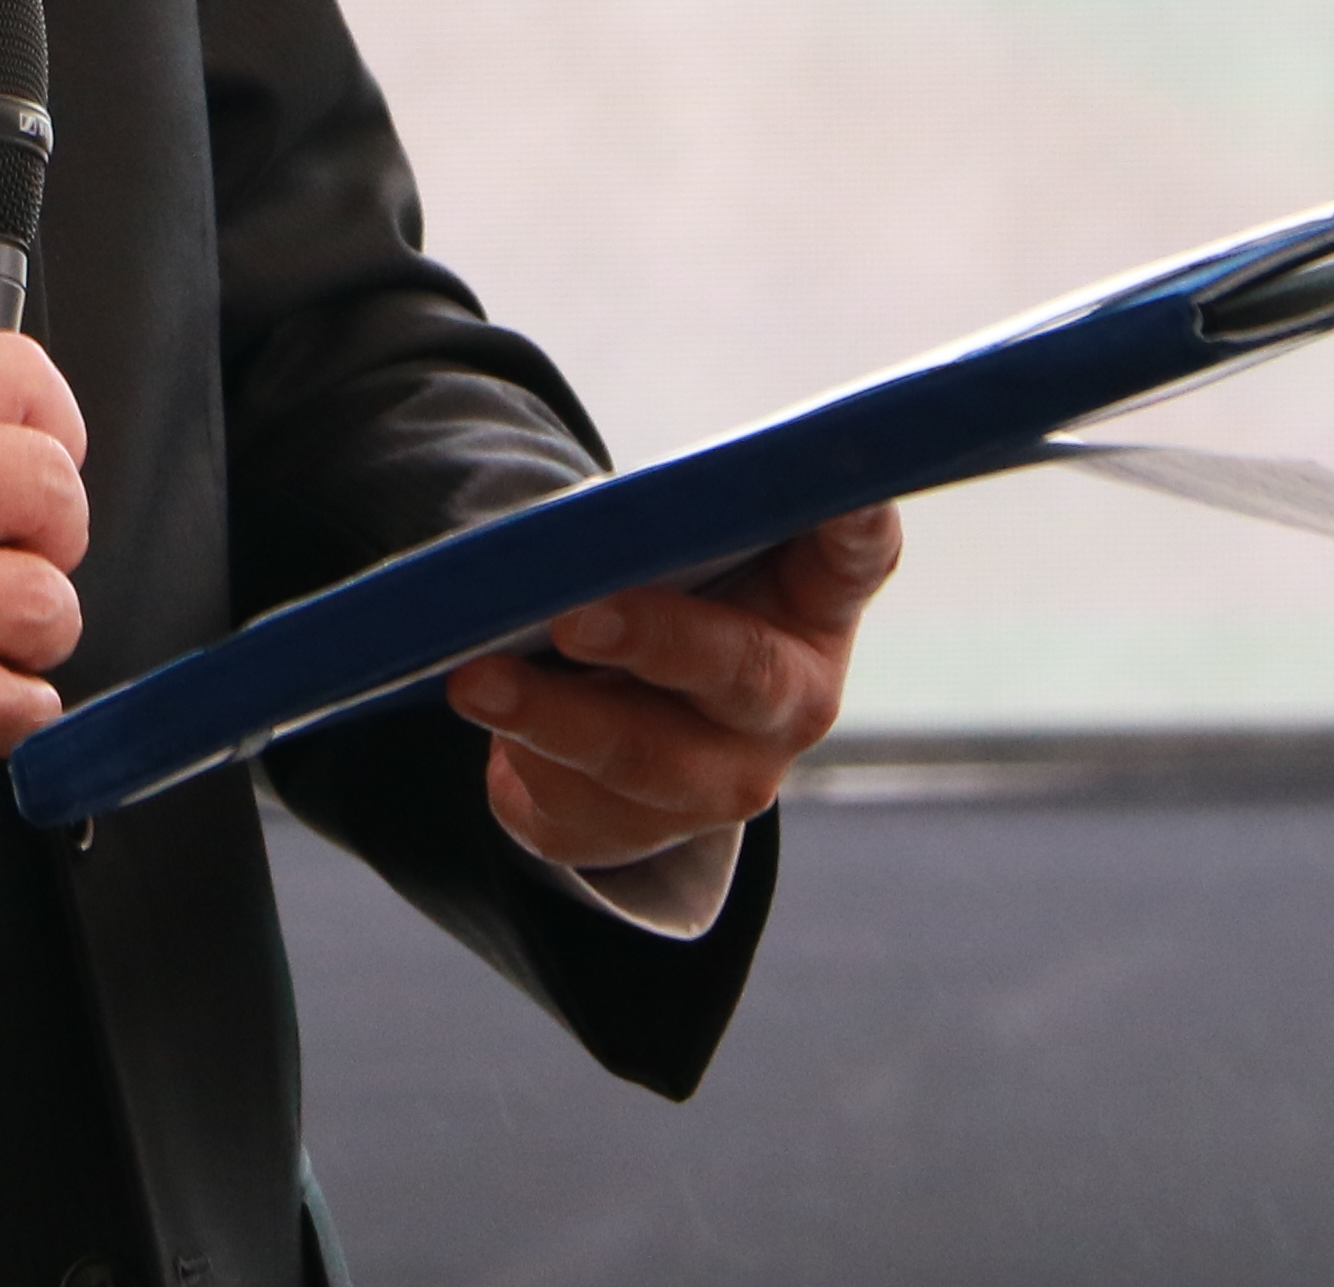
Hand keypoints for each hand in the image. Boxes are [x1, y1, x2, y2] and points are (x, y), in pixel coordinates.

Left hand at [448, 505, 899, 871]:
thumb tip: (581, 516)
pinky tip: (491, 725)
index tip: (845, 498)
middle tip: (575, 618)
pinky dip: (524, 763)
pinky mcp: (645, 834)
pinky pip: (579, 812)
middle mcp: (791, 700)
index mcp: (813, 601)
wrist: (621, 709)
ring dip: (555, 718)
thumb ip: (666, 519)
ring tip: (477, 682)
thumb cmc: (661, 591)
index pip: (856, 556)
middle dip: (655, 642)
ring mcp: (727, 779)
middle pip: (742, 674)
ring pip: (644, 759)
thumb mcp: (682, 546)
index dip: (855, 526)